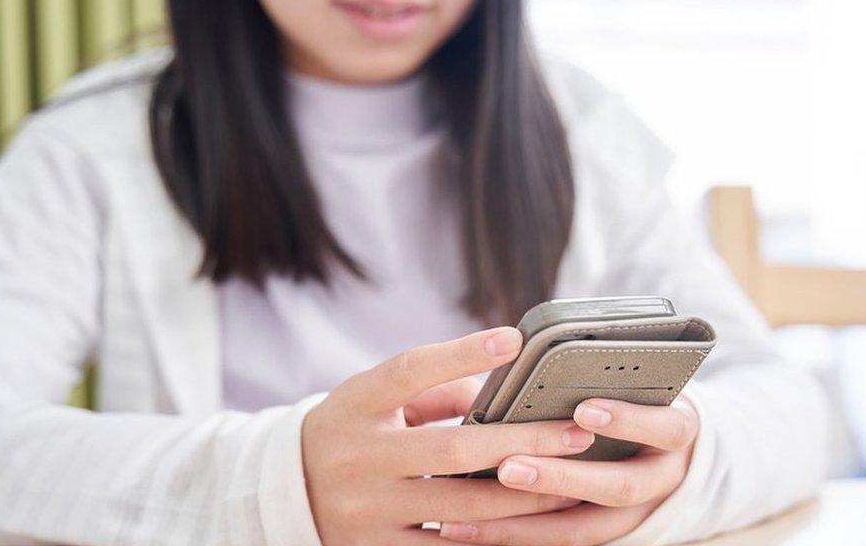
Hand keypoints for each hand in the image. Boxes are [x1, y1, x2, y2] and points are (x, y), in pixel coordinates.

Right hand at [301, 327, 595, 545]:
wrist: (289, 491)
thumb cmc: (351, 429)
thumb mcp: (375, 397)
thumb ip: (434, 390)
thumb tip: (498, 394)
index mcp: (356, 405)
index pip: (411, 370)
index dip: (462, 353)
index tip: (514, 339)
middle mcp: (358, 457)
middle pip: (452, 449)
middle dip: (523, 442)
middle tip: (577, 432)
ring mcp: (366, 511)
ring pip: (460, 510)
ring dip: (523, 497)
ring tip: (571, 483)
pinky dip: (490, 539)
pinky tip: (531, 527)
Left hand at [439, 398, 699, 544]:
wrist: (672, 452)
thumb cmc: (642, 399)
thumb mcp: (643, 384)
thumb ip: (608, 377)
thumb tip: (536, 357)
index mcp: (675, 430)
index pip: (663, 426)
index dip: (627, 420)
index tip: (583, 410)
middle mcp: (662, 478)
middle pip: (618, 487)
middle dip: (562, 477)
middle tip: (509, 468)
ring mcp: (637, 514)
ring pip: (584, 529)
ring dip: (525, 524)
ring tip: (470, 517)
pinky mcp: (606, 533)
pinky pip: (562, 541)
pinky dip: (517, 537)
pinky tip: (472, 531)